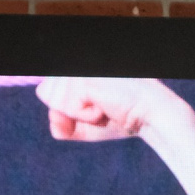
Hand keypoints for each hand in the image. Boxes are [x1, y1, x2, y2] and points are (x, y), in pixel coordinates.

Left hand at [38, 76, 194, 144]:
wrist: (148, 117)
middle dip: (70, 113)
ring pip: (53, 102)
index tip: (92, 108)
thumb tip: (52, 117)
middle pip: (45, 95)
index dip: (61, 109)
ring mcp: (78, 70)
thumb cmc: (121, 119)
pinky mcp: (83, 79)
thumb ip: (62, 126)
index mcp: (76, 71)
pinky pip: (66, 108)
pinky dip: (85, 117)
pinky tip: (104, 108)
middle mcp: (75, 66)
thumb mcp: (86, 127)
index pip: (46, 90)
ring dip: (79, 115)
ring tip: (102, 107)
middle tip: (98, 108)